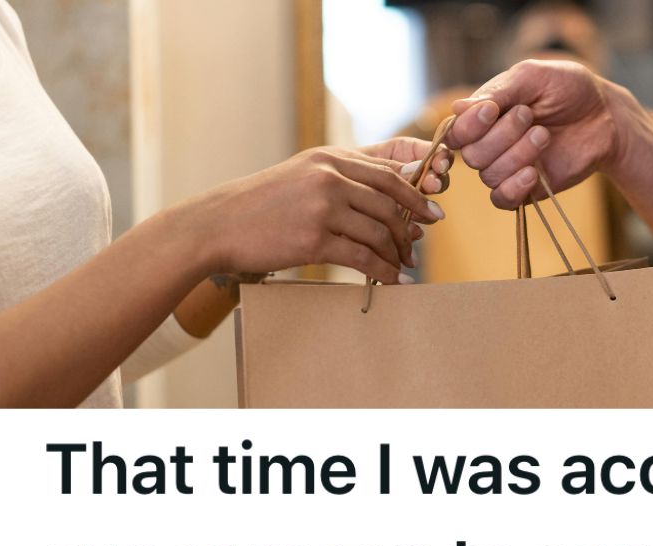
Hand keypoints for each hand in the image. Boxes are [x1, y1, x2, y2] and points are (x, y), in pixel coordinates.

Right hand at [202, 141, 450, 283]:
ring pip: (380, 231)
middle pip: (390, 201)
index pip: (388, 171)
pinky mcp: (314, 239)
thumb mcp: (302, 175)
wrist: (218, 224)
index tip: (433, 209)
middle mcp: (329, 176)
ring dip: (397, 252)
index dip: (417, 192)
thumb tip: (389, 197)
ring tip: (403, 265)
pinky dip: (383, 271)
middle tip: (419, 244)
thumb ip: (342, 178)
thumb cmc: (262, 204)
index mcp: (330, 157)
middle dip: (411, 225)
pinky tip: (391, 280)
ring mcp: (322, 207)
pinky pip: (363, 257)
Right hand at [444, 59, 619, 207]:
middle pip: (472, 155)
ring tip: (544, 135)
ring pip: (489, 175)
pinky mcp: (526, 189)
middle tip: (529, 115)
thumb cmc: (569, 89)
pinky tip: (533, 172)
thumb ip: (497, 91)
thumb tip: (457, 108)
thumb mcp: (532, 77)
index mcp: (485, 116)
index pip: (456, 132)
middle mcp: (490, 144)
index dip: (468, 126)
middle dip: (501, 135)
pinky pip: (502, 200)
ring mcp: (508, 168)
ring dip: (516, 154)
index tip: (492, 110)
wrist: (605, 115)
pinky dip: (513, 187)